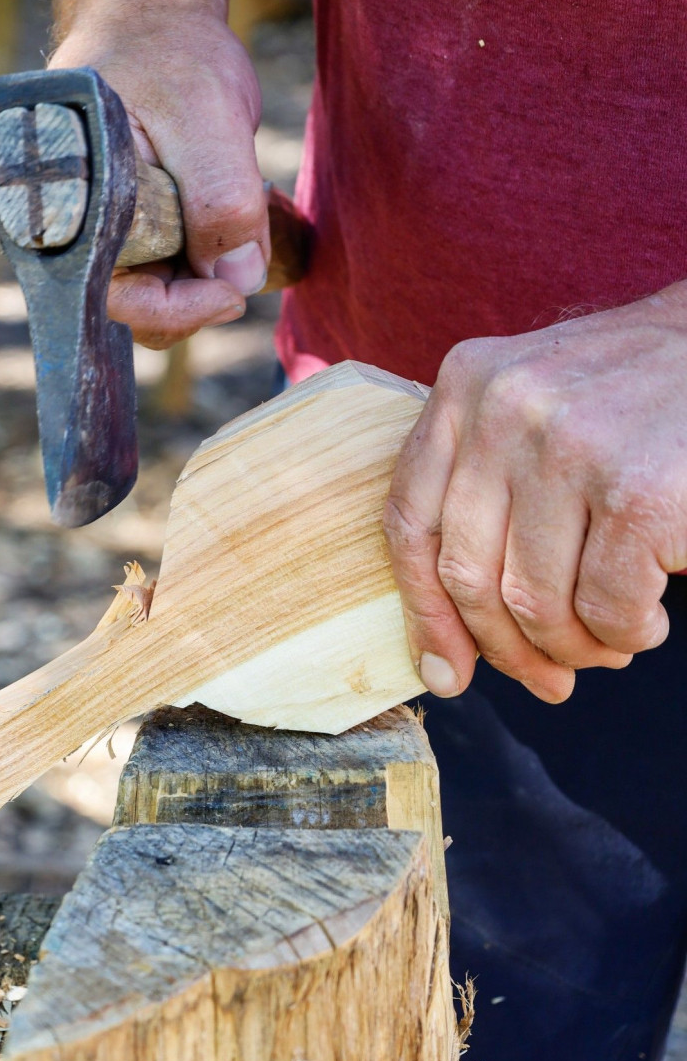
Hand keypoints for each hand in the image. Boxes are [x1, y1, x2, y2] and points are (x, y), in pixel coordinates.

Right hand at [52, 3, 268, 347]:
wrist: (152, 10)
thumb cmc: (168, 51)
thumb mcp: (207, 118)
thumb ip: (222, 201)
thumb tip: (237, 282)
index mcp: (66, 206)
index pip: (116, 296)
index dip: (177, 308)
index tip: (234, 293)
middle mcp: (69, 227)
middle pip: (135, 303)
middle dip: (196, 290)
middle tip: (249, 258)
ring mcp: (96, 227)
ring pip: (152, 287)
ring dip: (202, 272)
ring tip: (241, 223)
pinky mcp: (122, 221)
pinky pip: (159, 262)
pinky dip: (198, 254)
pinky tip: (225, 218)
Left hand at [383, 287, 686, 701]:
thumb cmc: (645, 398)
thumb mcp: (541, 408)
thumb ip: (487, 491)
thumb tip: (444, 650)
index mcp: (468, 382)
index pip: (411, 520)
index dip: (423, 612)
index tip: (445, 670)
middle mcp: (506, 407)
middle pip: (466, 572)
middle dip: (506, 647)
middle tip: (548, 678)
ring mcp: (571, 448)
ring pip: (534, 601)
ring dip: (574, 646)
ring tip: (609, 645)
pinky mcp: (639, 496)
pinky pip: (605, 609)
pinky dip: (626, 634)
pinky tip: (648, 621)